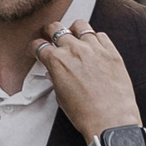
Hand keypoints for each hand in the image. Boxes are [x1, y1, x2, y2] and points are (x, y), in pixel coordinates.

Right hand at [35, 19, 140, 142]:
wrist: (110, 120)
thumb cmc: (86, 114)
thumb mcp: (61, 96)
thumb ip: (56, 78)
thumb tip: (54, 72)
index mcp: (57, 61)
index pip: (39, 45)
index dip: (34, 47)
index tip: (36, 48)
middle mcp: (74, 50)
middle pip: (56, 28)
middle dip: (49, 31)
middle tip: (50, 35)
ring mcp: (94, 48)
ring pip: (80, 26)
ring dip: (73, 30)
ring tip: (73, 36)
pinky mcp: (111, 52)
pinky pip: (101, 35)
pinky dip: (95, 38)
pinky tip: (94, 45)